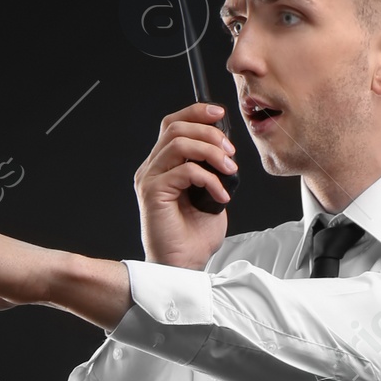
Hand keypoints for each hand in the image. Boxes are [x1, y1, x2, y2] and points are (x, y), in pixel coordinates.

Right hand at [133, 102, 236, 266]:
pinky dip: (209, 179)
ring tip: (229, 170)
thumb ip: (211, 172)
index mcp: (163, 166)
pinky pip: (184, 170)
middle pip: (175, 127)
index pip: (173, 125)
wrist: (183, 267)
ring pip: (179, 143)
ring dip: (210, 152)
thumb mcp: (210, 196)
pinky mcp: (153, 192)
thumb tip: (225, 152)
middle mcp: (152, 168)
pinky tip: (221, 195)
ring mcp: (150, 179)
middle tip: (230, 152)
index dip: (196, 113)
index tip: (220, 114)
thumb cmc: (194, 239)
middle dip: (208, 132)